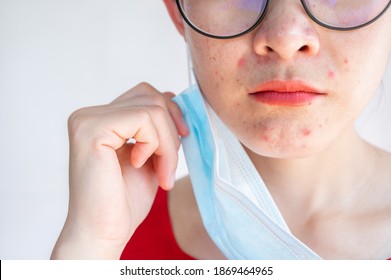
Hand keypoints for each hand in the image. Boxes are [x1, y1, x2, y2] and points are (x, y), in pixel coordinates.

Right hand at [51, 83, 187, 258]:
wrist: (104, 232)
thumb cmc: (124, 201)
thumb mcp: (149, 154)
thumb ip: (155, 126)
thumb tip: (170, 94)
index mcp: (100, 119)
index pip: (145, 94)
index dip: (170, 114)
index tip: (180, 142)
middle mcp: (88, 115)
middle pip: (150, 95)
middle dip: (172, 130)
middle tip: (168, 166)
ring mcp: (87, 120)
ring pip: (152, 108)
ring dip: (167, 144)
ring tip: (161, 173)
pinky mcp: (91, 130)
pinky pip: (144, 120)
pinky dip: (155, 145)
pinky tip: (140, 165)